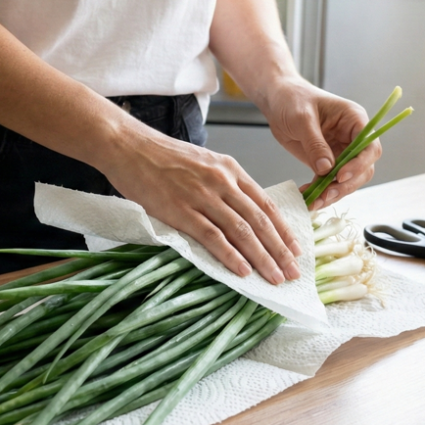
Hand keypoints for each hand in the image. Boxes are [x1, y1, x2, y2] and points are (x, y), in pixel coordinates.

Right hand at [96, 127, 303, 283]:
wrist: (128, 146)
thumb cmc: (160, 156)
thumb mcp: (202, 162)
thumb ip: (222, 183)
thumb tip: (239, 212)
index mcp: (230, 169)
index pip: (265, 204)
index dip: (283, 229)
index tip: (296, 249)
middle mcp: (222, 181)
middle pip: (259, 221)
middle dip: (280, 250)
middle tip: (293, 272)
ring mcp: (202, 196)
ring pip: (242, 231)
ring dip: (262, 258)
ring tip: (274, 278)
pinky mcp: (181, 210)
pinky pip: (212, 236)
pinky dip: (230, 255)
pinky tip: (242, 271)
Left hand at [261, 77, 380, 209]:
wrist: (278, 101)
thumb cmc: (293, 99)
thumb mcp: (302, 119)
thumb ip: (315, 143)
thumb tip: (327, 168)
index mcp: (354, 120)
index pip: (369, 146)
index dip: (359, 164)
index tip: (340, 176)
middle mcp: (352, 137)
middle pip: (362, 168)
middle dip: (345, 185)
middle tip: (325, 195)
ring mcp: (341, 151)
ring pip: (347, 179)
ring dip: (332, 193)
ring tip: (314, 202)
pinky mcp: (327, 161)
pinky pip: (329, 181)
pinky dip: (319, 191)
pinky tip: (307, 197)